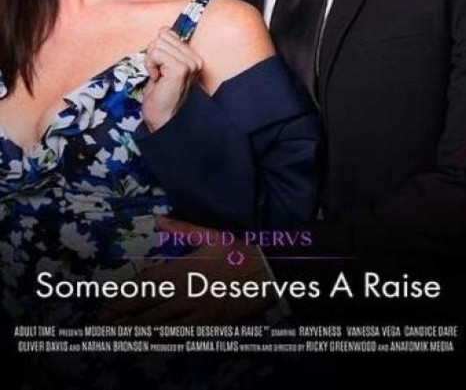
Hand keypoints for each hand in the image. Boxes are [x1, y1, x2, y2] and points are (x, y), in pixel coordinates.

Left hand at [100, 217, 275, 324]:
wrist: (267, 271)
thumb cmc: (237, 249)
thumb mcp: (210, 234)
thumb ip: (182, 228)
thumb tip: (158, 218)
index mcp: (185, 266)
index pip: (148, 281)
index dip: (127, 291)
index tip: (110, 299)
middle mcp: (187, 288)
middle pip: (149, 303)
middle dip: (125, 311)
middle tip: (105, 318)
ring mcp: (198, 308)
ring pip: (162, 320)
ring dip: (139, 326)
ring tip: (120, 331)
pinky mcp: (211, 322)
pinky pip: (184, 332)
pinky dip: (166, 336)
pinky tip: (153, 339)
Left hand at [142, 27, 202, 131]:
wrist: (164, 120)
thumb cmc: (161, 97)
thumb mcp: (163, 66)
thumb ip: (165, 48)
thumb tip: (163, 29)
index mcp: (192, 57)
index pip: (168, 33)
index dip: (157, 50)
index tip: (160, 68)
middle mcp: (194, 58)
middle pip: (161, 36)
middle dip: (152, 54)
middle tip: (158, 73)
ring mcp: (189, 63)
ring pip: (157, 44)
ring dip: (151, 61)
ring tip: (158, 77)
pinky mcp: (180, 68)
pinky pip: (155, 54)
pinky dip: (150, 66)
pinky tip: (158, 79)